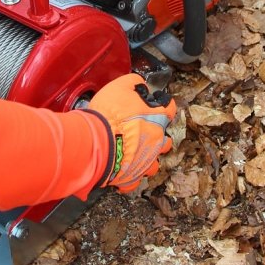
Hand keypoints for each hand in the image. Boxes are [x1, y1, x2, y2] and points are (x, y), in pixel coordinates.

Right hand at [86, 74, 176, 192]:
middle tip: (146, 131)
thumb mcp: (119, 87)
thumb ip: (133, 82)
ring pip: (154, 165)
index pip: (170, 109)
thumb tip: (139, 82)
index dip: (165, 106)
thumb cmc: (108, 115)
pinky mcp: (130, 177)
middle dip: (158, 136)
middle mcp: (155, 142)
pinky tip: (123, 170)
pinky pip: (134, 182)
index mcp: (156, 120)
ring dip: (147, 159)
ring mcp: (144, 162)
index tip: (160, 105)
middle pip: (165, 141)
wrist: (94, 141)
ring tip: (137, 154)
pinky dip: (130, 177)